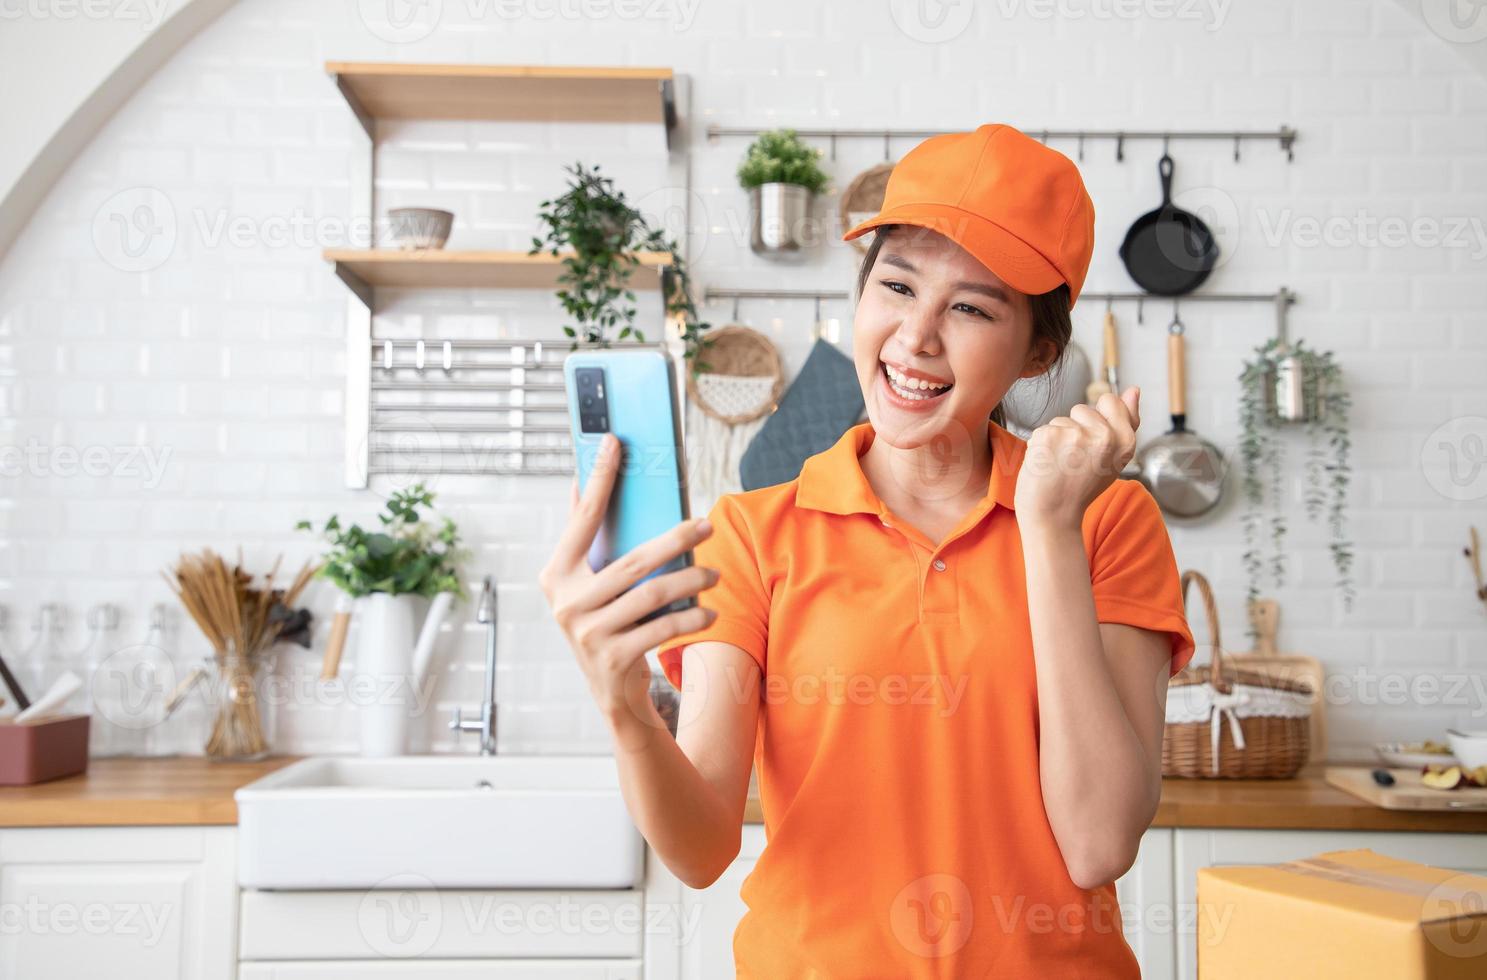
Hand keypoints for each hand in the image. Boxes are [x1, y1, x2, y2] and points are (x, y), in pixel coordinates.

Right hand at [537, 432, 718, 723]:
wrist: (611, 692)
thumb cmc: (606, 622)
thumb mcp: (588, 583)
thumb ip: (584, 538)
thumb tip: (581, 480)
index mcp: (556, 574)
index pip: (582, 518)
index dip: (599, 478)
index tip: (615, 441)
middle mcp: (566, 602)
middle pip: (633, 560)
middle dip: (676, 539)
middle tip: (707, 524)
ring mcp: (587, 633)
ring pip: (653, 595)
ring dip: (692, 580)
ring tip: (714, 573)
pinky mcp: (612, 658)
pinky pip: (663, 628)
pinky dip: (691, 617)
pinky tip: (709, 610)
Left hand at [1014, 387, 1141, 530]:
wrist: (1053, 517)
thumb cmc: (1082, 487)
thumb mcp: (1114, 458)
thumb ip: (1126, 422)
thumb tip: (1134, 389)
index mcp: (1125, 441)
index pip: (1110, 400)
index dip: (1096, 420)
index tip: (1091, 444)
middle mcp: (1104, 436)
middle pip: (1082, 409)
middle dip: (1075, 429)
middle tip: (1075, 461)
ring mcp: (1076, 434)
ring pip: (1061, 420)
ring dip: (1057, 438)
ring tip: (1061, 465)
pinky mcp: (1049, 435)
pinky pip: (1043, 429)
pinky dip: (1040, 446)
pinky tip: (1046, 465)